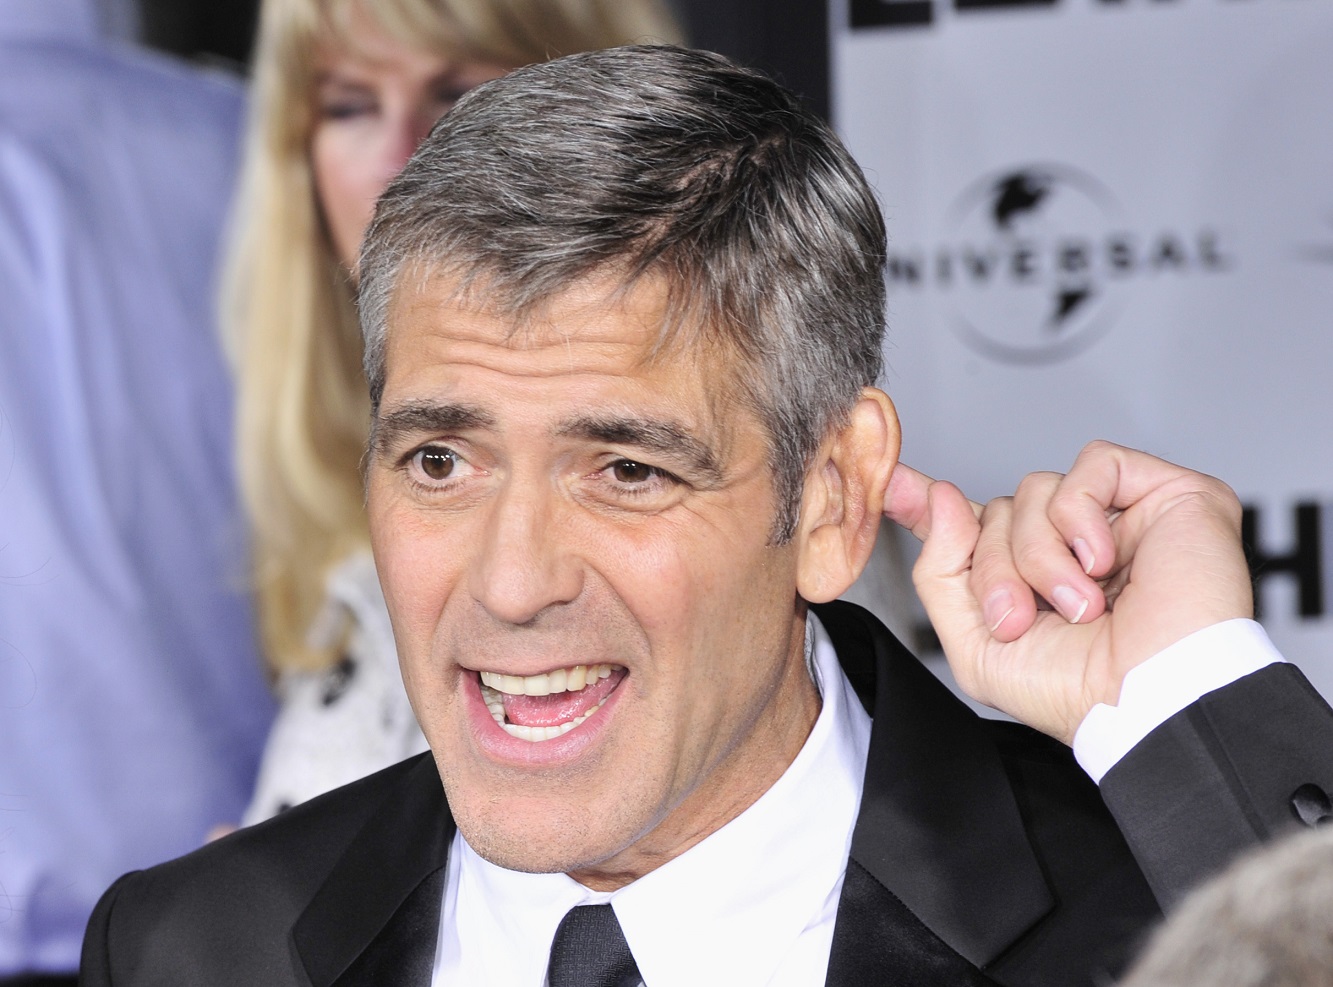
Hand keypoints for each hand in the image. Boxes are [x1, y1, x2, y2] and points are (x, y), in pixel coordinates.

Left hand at [884, 441, 1253, 742]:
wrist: (1149, 702)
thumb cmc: (1078, 692)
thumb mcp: (976, 646)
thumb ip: (941, 572)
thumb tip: (940, 498)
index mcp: (1028, 580)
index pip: (969, 525)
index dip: (925, 502)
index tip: (889, 483)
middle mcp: (1070, 545)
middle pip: (995, 511)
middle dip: (994, 565)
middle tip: (1021, 617)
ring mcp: (1119, 518)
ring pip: (1035, 490)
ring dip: (1040, 554)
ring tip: (1080, 605)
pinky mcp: (1164, 494)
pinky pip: (1093, 466)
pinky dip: (1083, 516)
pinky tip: (1104, 562)